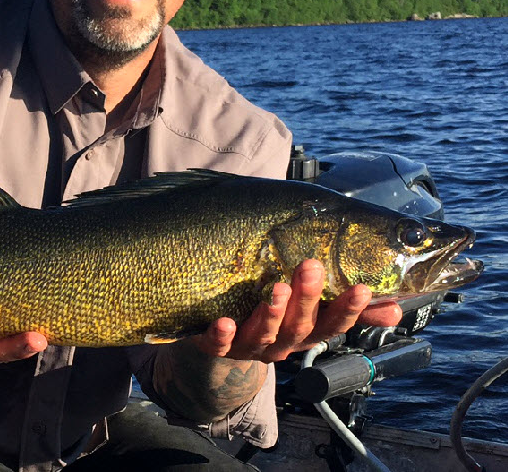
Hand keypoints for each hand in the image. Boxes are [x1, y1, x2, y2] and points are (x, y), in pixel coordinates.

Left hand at [192, 259, 402, 362]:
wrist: (220, 346)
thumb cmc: (272, 321)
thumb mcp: (311, 316)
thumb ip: (348, 311)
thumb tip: (396, 308)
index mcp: (305, 334)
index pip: (332, 325)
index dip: (348, 310)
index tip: (362, 288)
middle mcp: (280, 344)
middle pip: (299, 326)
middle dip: (307, 300)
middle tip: (311, 267)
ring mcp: (249, 347)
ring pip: (264, 335)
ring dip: (272, 314)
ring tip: (277, 288)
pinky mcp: (217, 346)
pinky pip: (220, 345)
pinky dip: (223, 335)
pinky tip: (225, 322)